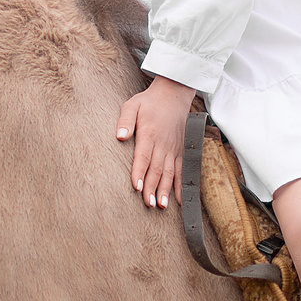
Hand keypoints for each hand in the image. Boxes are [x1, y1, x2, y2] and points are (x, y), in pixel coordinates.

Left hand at [116, 74, 196, 208]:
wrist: (174, 95)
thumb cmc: (149, 102)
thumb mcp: (132, 104)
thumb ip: (125, 120)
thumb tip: (119, 136)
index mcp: (150, 134)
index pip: (143, 157)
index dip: (140, 173)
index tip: (137, 187)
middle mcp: (163, 144)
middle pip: (157, 169)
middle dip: (152, 188)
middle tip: (148, 204)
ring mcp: (173, 149)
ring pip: (170, 173)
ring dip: (166, 190)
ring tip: (161, 205)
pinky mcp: (180, 151)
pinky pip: (181, 171)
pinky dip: (180, 186)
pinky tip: (179, 200)